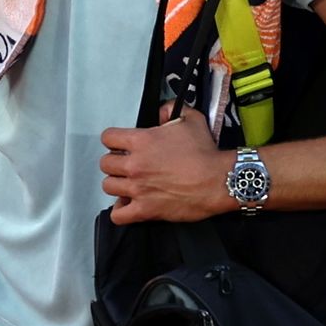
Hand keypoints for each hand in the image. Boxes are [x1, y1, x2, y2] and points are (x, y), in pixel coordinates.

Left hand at [99, 103, 234, 224]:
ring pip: (108, 186)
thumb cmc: (206, 152)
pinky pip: (119, 215)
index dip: (114, 141)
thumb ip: (171, 110)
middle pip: (105, 164)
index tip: (121, 145)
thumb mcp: (191, 120)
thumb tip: (162, 111)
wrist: (220, 180)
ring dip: (117, 185)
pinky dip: (121, 211)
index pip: (108, 137)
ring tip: (129, 184)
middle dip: (115, 163)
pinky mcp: (146, 210)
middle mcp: (134, 165)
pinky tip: (129, 205)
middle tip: (127, 165)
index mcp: (141, 141)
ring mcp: (138, 189)